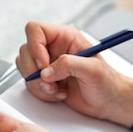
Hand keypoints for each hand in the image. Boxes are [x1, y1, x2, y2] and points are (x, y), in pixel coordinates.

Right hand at [16, 21, 132, 127]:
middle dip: (35, 71)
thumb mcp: (93, 69)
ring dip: (38, 84)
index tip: (44, 65)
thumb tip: (46, 71)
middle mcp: (53, 48)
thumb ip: (69, 65)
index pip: (35, 30)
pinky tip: (59, 93)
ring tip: (58, 89)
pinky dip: (41, 92)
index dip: (34, 46)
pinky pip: (29, 84)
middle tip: (52, 81)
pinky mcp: (44, 79)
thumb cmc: (106, 82)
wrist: (107, 102)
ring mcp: (46, 64)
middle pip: (25, 51)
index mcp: (65, 37)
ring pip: (25, 69)